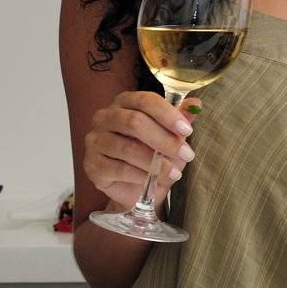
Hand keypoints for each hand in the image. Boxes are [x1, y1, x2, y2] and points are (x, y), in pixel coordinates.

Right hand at [82, 91, 200, 209]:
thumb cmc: (154, 153)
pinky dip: (141, 176)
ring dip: (155, 162)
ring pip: (127, 148)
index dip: (168, 115)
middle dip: (165, 140)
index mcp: (125, 102)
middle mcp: (105, 117)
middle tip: (186, 154)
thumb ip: (180, 119)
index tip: (187, 131)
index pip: (145, 101)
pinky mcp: (91, 164)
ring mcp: (95, 140)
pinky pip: (118, 169)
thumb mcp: (171, 136)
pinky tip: (154, 181)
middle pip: (135, 122)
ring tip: (174, 172)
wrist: (139, 187)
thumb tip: (195, 104)